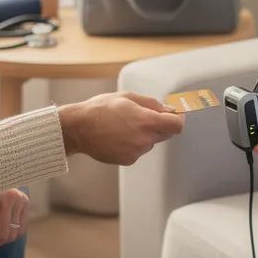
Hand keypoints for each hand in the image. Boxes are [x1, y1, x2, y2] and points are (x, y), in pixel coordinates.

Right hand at [58, 92, 184, 165]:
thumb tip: (168, 109)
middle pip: (166, 134)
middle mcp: (144, 139)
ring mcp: (136, 152)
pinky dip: (133, 143)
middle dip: (160, 125)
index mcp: (146, 121)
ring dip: (145, 134)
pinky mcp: (128, 160)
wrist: (79, 128)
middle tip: (143, 116)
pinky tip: (119, 135)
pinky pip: (138, 150)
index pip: (177, 125)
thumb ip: (152, 104)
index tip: (176, 114)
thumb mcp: (128, 97)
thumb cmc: (100, 109)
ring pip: (150, 142)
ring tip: (124, 125)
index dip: (179, 119)